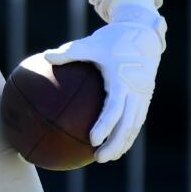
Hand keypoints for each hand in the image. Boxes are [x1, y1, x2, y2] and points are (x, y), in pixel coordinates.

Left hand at [44, 5, 165, 162]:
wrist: (143, 33)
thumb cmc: (113, 39)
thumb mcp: (91, 43)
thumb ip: (70, 52)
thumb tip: (45, 57)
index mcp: (123, 80)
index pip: (114, 109)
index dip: (105, 126)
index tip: (92, 139)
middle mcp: (136, 91)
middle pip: (128, 125)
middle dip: (115, 144)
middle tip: (98, 158)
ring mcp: (143, 95)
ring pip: (135, 125)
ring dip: (122, 143)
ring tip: (105, 157)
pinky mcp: (144, 97)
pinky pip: (136, 119)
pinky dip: (126, 133)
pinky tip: (113, 142)